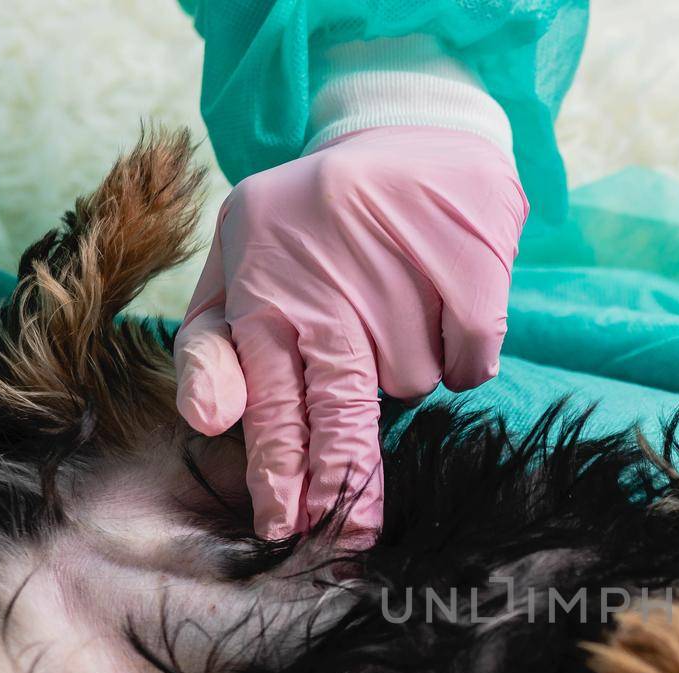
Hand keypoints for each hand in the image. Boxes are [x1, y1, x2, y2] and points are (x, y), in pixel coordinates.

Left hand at [175, 127, 526, 541]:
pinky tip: (441, 305)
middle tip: (348, 536)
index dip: (280, 471)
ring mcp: (402, 280)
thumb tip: (209, 423)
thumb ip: (211, 347)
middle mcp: (330, 290)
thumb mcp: (236, 267)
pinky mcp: (469, 272)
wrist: (411, 130)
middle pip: (341, 413)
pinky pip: (468, 364)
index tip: (285, 526)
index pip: (273, 404)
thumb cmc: (308, 221)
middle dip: (342, 477)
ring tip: (394, 306)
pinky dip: (461, 354)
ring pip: (411, 389)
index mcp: (265, 293)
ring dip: (406, 371)